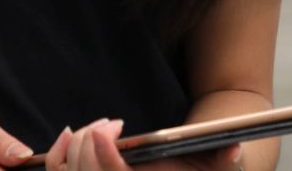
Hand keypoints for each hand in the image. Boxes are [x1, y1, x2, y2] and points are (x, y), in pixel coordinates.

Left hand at [42, 119, 242, 169]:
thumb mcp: (219, 168)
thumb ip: (227, 159)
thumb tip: (234, 148)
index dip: (106, 154)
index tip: (111, 129)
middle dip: (91, 144)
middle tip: (111, 125)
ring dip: (75, 146)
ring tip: (98, 129)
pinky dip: (56, 155)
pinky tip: (70, 134)